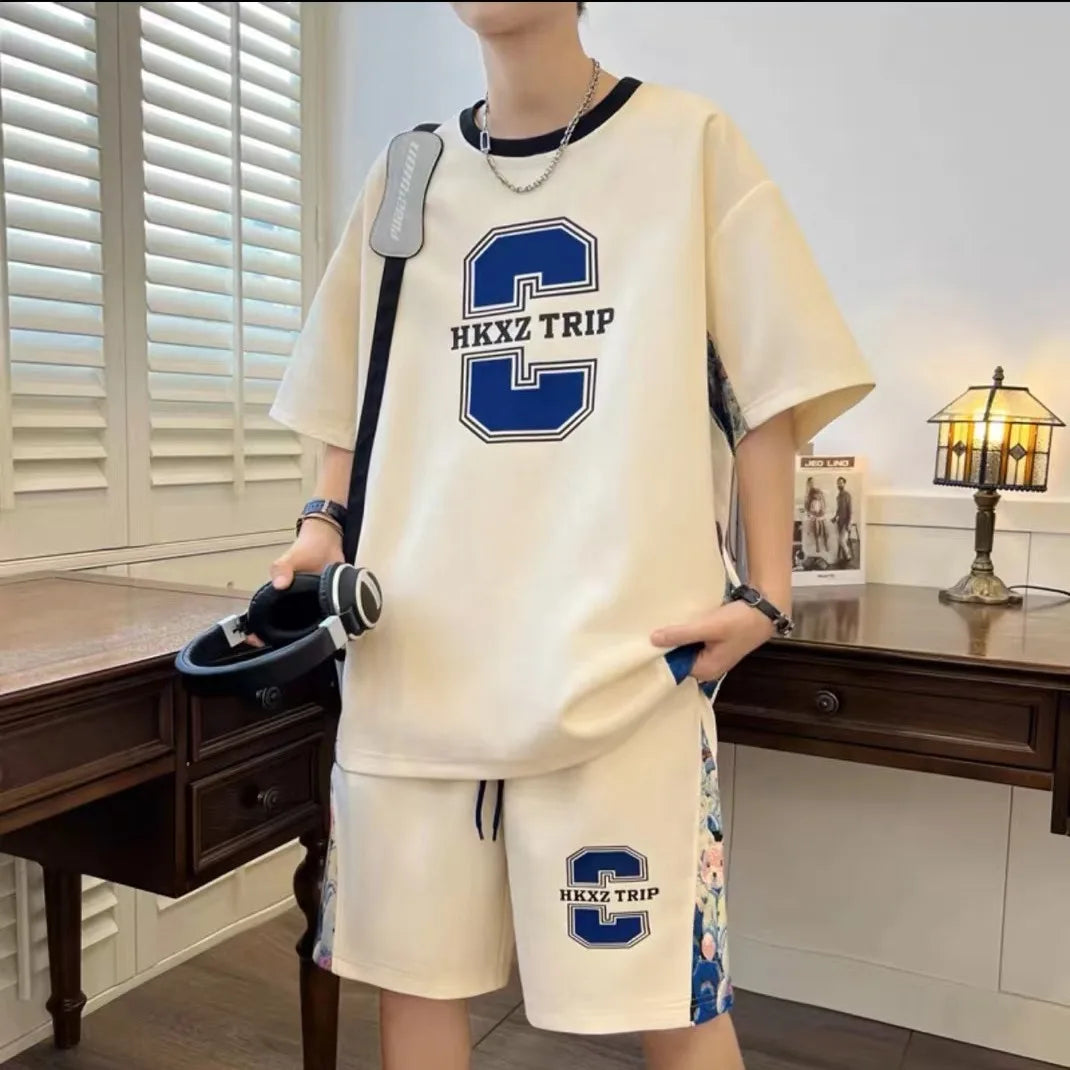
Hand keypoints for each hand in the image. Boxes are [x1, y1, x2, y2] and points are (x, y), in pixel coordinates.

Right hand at [244, 521, 345, 647]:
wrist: (329, 542)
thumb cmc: (306, 548)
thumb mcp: (290, 557)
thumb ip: (282, 568)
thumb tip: (279, 583)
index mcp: (279, 595)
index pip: (264, 617)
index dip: (259, 631)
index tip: (255, 641)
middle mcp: (293, 604)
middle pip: (285, 627)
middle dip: (285, 639)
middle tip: (290, 648)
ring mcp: (310, 606)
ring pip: (306, 627)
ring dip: (309, 633)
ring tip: (311, 640)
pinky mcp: (327, 605)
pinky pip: (326, 620)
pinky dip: (328, 625)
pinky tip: (331, 629)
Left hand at [650, 600, 775, 682]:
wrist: (764, 611)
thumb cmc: (739, 622)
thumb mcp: (708, 627)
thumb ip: (681, 634)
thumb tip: (653, 639)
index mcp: (705, 670)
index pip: (674, 666)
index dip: (661, 653)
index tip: (646, 640)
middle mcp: (707, 667)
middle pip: (679, 658)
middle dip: (668, 644)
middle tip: (651, 628)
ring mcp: (711, 655)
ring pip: (686, 648)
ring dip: (678, 636)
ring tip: (661, 623)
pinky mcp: (713, 644)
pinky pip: (693, 641)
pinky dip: (687, 632)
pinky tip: (679, 621)